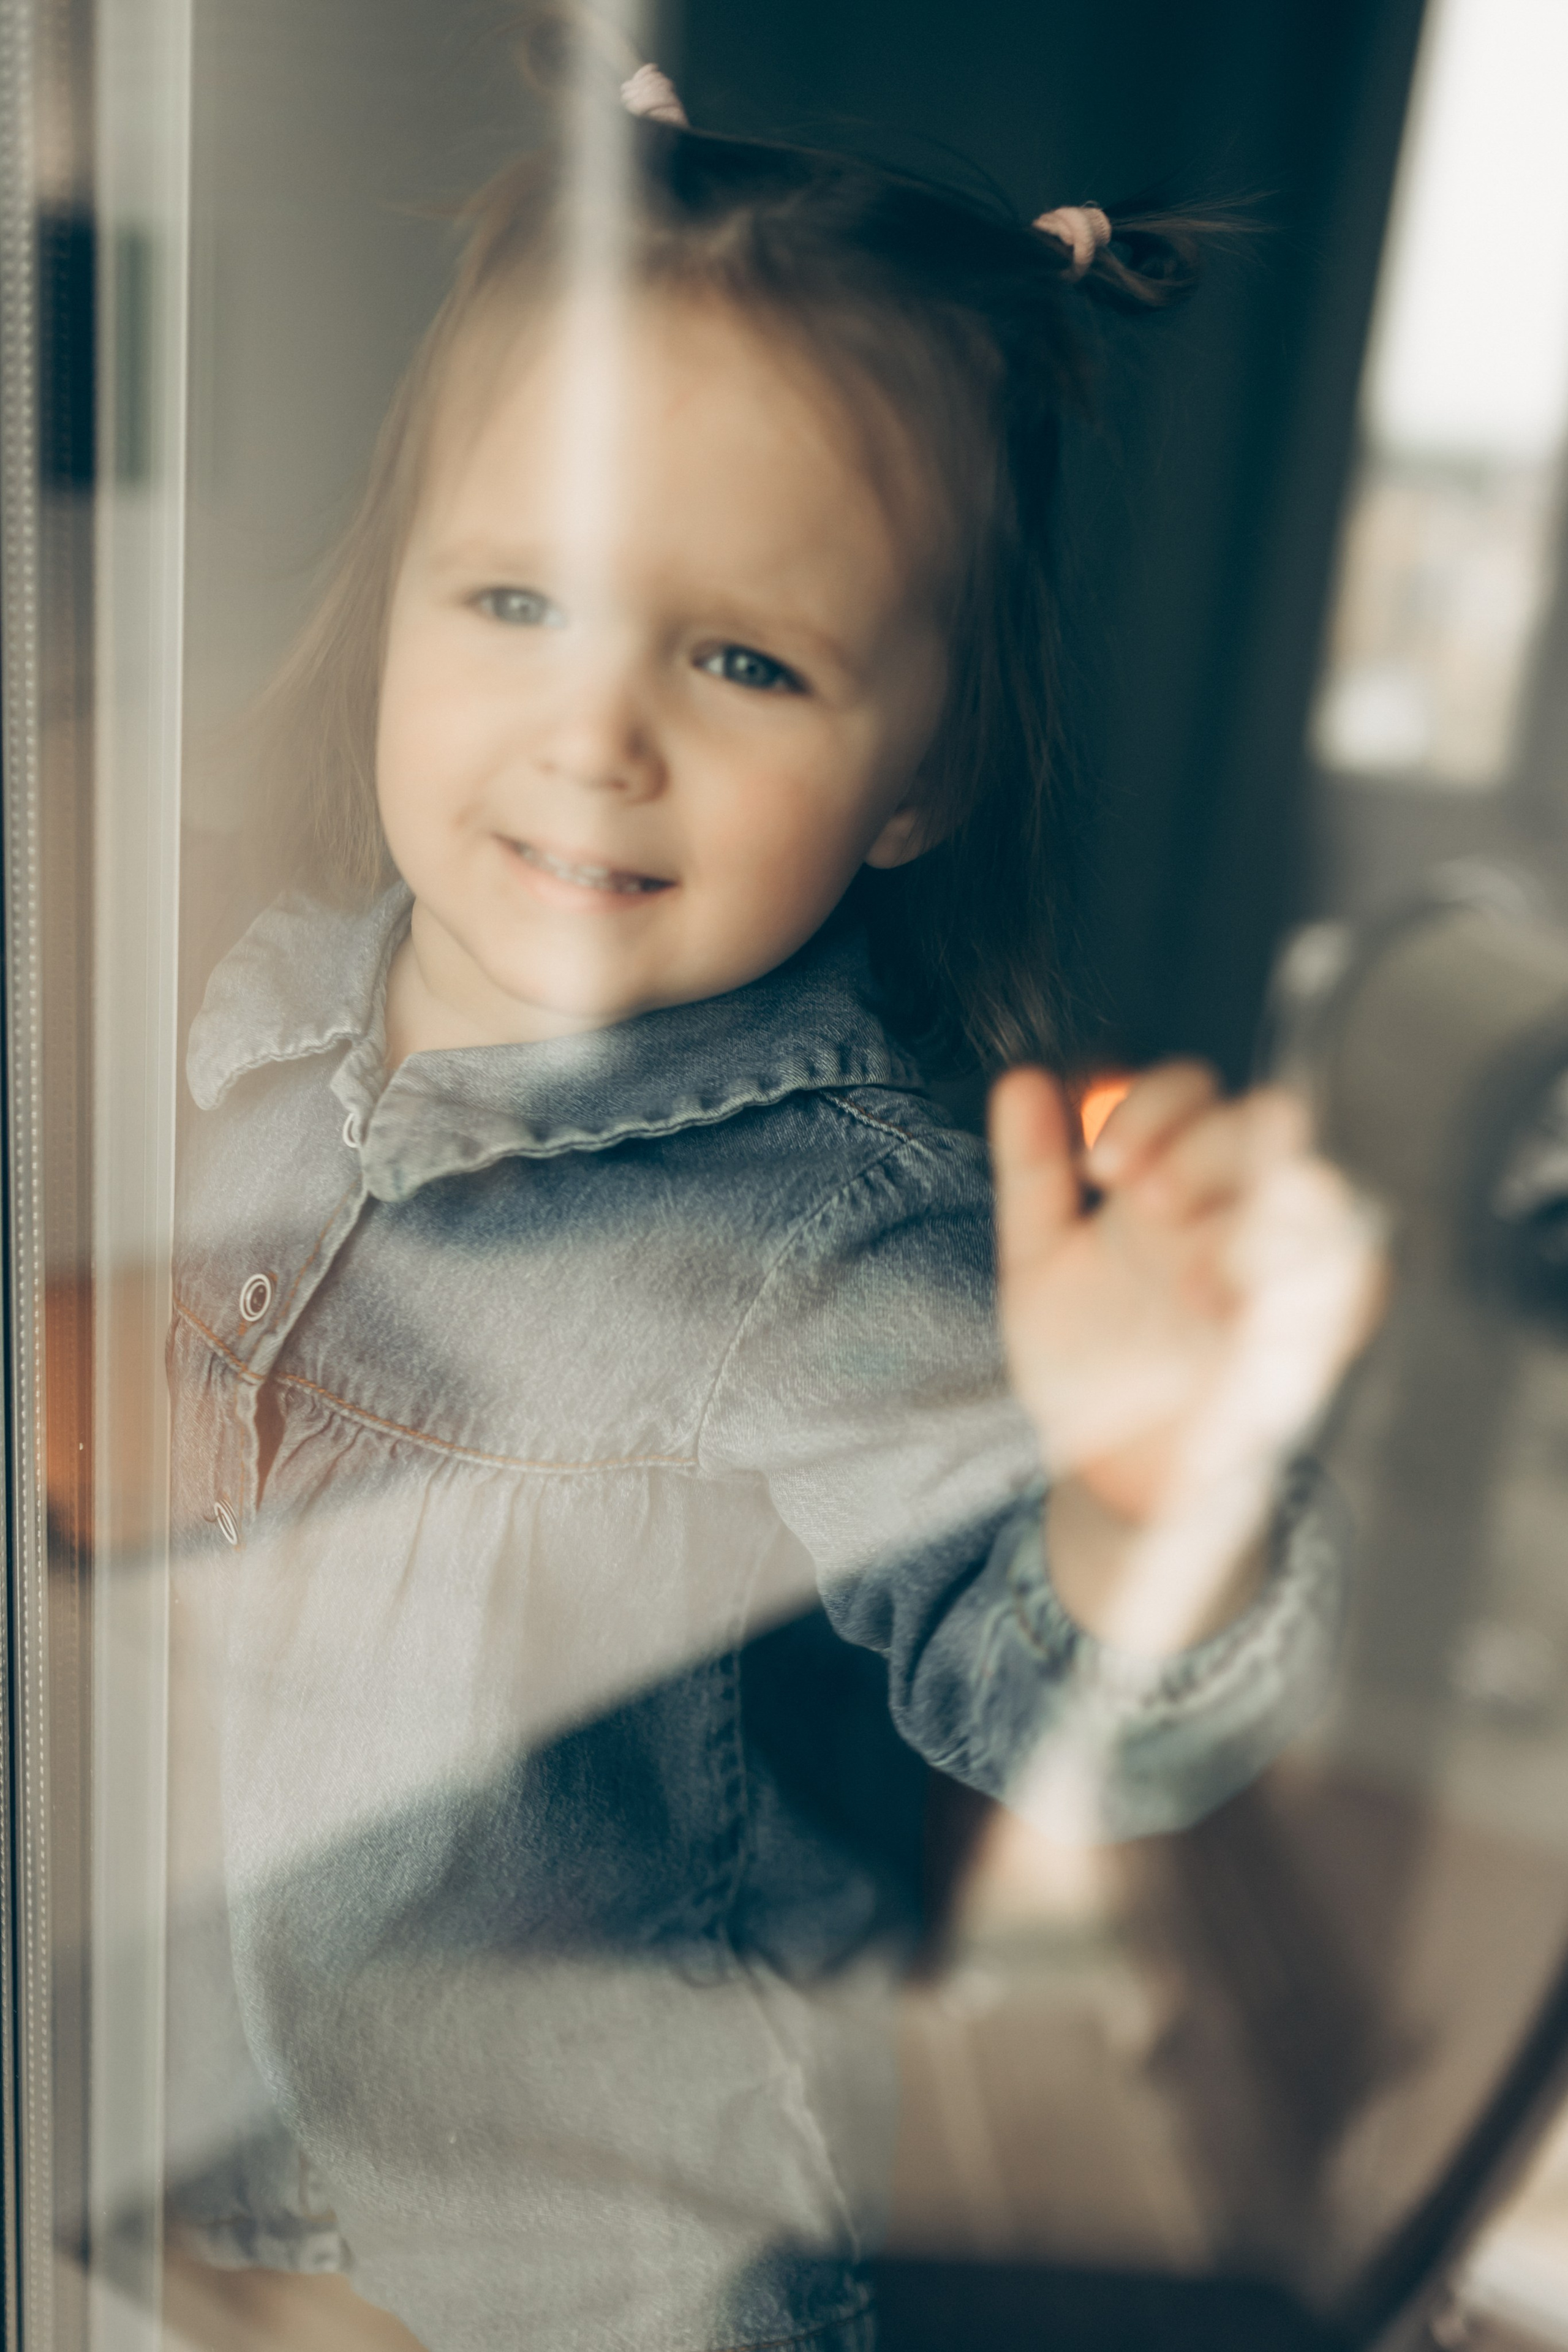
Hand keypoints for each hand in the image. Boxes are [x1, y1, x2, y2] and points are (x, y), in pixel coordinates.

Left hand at [989, 1061, 1383, 1648]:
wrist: (1116, 1470)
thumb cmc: (1091, 1357)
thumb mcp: (1041, 1264)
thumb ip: (1033, 1174)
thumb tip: (1018, 1081)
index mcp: (1171, 1177)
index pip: (1189, 1091)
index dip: (1152, 1108)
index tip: (1101, 1168)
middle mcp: (1236, 1206)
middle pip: (1266, 1121)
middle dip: (1207, 1151)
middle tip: (1149, 1206)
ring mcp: (1286, 1263)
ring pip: (1321, 1191)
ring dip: (1261, 1215)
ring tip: (1194, 1280)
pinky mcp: (1326, 1331)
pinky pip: (1355, 1282)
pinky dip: (1308, 1285)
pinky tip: (1242, 1315)